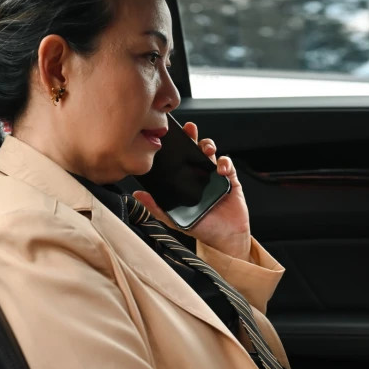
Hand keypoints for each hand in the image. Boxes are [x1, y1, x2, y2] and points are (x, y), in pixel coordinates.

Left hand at [133, 122, 251, 259]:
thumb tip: (138, 195)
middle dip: (193, 136)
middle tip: (189, 129)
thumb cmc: (201, 228)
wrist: (225, 238)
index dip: (176, 146)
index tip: (170, 136)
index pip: (179, 159)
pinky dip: (225, 163)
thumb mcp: (174, 219)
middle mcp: (199, 176)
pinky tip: (220, 170)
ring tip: (205, 150)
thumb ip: (157, 207)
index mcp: (186, 181)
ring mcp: (215, 176)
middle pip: (195, 150)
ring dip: (208, 146)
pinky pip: (228, 165)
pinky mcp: (230, 180)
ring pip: (212, 153)